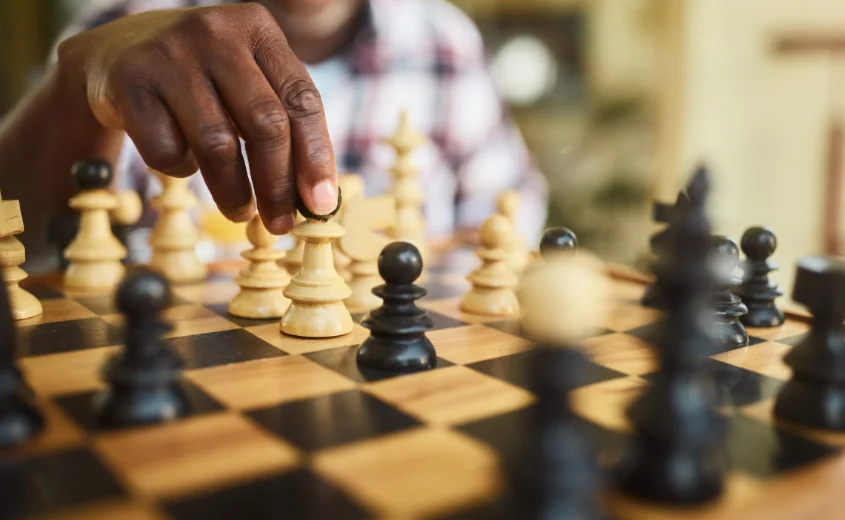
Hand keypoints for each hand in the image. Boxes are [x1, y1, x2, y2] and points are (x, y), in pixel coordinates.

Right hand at [57, 4, 337, 233]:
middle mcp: (217, 33)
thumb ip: (284, 123)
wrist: (116, 53)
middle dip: (278, 185)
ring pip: (217, 144)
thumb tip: (316, 199)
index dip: (316, 157)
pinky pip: (168, 150)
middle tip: (280, 224)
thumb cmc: (203, 79)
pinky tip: (183, 159)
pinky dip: (181, 169)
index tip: (321, 205)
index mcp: (258, 28)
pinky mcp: (131, 82)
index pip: (301, 99)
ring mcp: (170, 54)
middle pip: (265, 124)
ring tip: (240, 211)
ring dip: (234, 191)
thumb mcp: (248, 80)